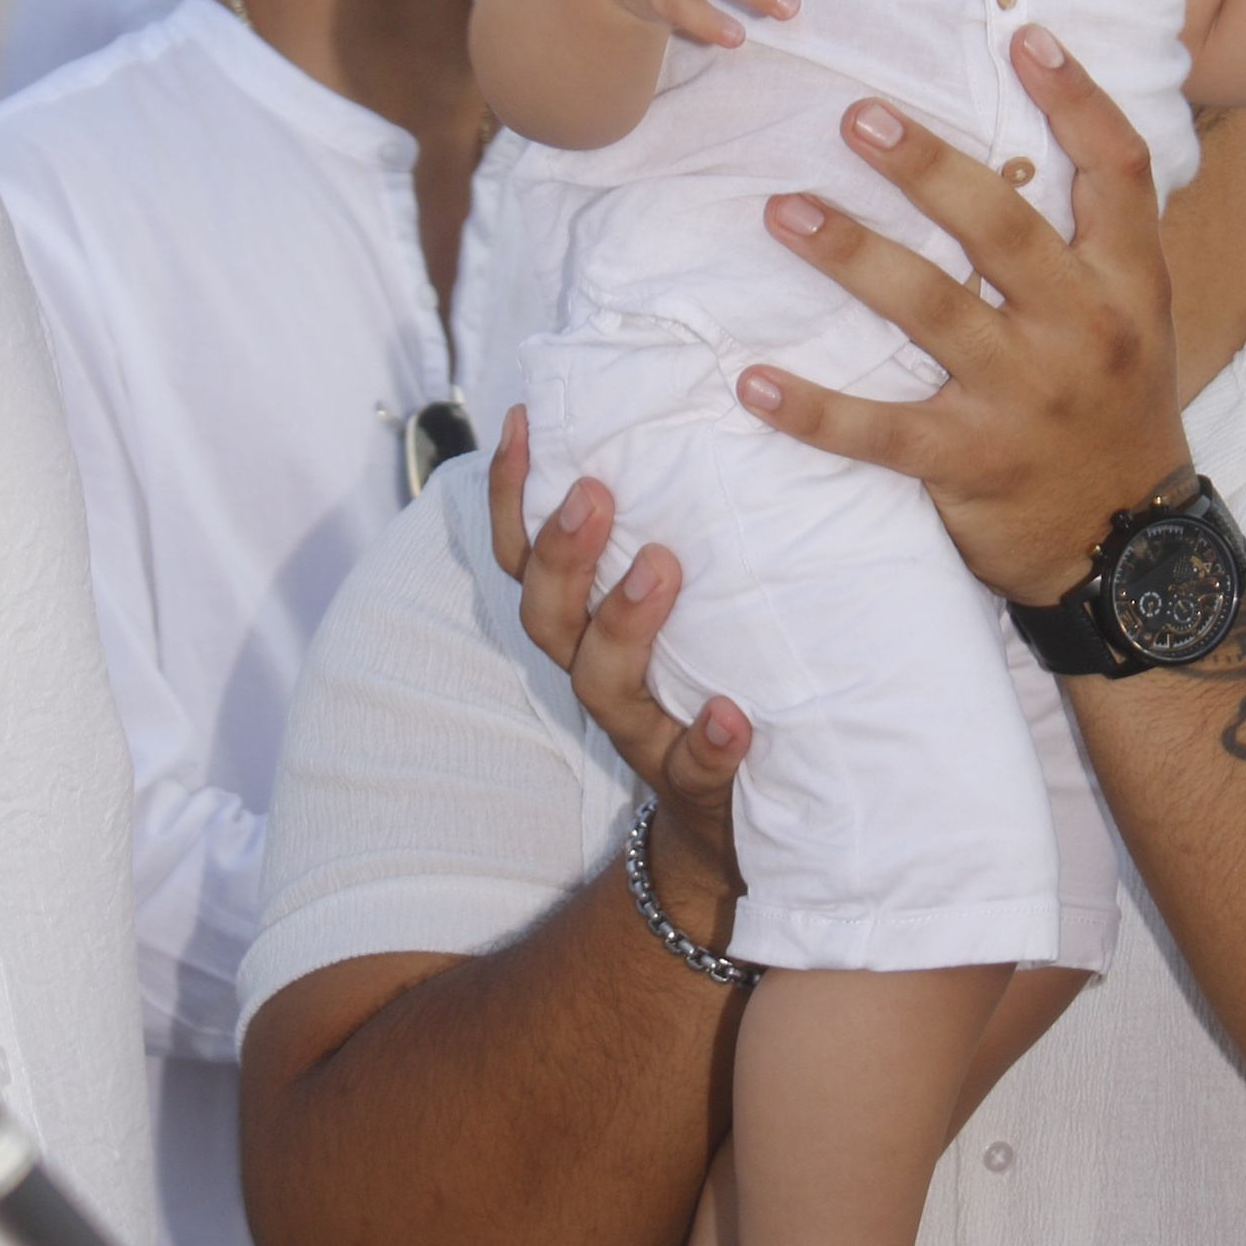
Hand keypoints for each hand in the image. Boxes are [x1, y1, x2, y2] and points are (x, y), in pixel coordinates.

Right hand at [487, 409, 748, 936]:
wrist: (733, 831)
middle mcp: (599, 675)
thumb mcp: (679, 611)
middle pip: (547, 616)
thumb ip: (675, 535)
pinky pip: (695, 767)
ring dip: (624, 622)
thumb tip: (703, 415)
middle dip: (561, 552)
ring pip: (603, 683)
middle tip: (594, 492)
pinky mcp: (698, 785)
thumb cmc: (703, 685)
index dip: (512, 492)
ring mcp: (645, 732)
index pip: (524, 554)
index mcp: (585, 626)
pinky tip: (733, 716)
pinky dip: (709, 741)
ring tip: (662, 566)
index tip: (524, 419)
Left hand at [734, 27, 1191, 605]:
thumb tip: (1023, 144)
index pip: (1119, 171)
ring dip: (851, 254)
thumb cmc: (1119, 413)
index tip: (1024, 34)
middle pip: (1003, 227)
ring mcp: (1026, 398)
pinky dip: (813, 408)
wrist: (1135, 554)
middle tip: (854, 114)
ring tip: (782, 210)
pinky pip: (880, 432)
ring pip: (931, 310)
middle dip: (926, 167)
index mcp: (1128, 284)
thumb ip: (1088, 243)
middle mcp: (1083, 330)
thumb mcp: (1136, 320)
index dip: (1076, 98)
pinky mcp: (972, 464)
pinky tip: (752, 381)